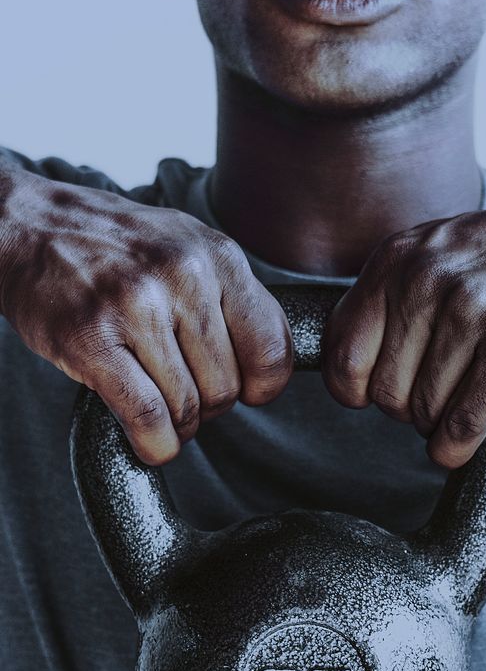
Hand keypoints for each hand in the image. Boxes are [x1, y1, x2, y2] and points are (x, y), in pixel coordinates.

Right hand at [0, 170, 291, 463]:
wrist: (28, 227)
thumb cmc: (116, 245)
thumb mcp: (189, 247)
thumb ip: (233, 296)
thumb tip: (270, 366)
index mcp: (217, 255)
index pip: (271, 348)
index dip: (262, 386)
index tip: (246, 392)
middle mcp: (182, 276)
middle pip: (227, 386)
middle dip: (210, 406)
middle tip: (184, 392)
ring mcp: (134, 306)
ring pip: (188, 406)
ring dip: (178, 425)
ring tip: (160, 407)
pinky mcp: (90, 340)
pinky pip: (146, 416)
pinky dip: (154, 443)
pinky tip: (150, 439)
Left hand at [322, 188, 485, 468]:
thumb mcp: (432, 253)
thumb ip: (387, 298)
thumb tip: (344, 368)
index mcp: (395, 260)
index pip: (342, 350)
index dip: (351, 387)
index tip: (366, 395)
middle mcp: (425, 282)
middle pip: (383, 390)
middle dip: (403, 408)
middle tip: (429, 397)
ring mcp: (470, 313)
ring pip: (423, 411)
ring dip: (437, 423)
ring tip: (458, 401)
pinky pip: (462, 422)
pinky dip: (456, 445)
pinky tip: (460, 443)